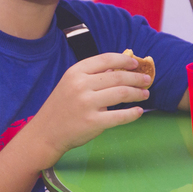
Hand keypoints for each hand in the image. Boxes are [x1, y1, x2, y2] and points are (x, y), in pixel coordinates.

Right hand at [27, 52, 150, 164]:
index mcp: (75, 72)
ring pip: (121, 94)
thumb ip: (93, 76)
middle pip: (117, 77)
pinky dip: (132, 114)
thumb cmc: (61, 107)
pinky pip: (120, 116)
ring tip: (145, 94)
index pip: (106, 59)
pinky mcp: (93, 122)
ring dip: (137, 93)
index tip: (136, 64)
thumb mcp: (71, 84)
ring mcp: (87, 104)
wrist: (46, 132)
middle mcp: (81, 85)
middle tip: (147, 81)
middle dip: (136, 78)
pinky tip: (138, 111)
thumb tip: (119, 68)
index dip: (124, 60)